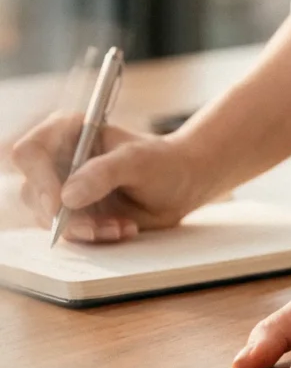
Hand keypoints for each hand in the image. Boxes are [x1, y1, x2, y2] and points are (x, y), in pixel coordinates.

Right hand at [11, 112, 201, 240]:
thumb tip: (67, 197)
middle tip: (97, 227)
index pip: (31, 152)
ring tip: (120, 225)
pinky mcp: (76, 212)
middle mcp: (60, 160)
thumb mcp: (137, 161)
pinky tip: (124, 227)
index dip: (39, 179)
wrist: (182, 184)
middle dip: (64, 216)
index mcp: (68, 132)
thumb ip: (103, 174)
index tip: (61, 205)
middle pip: (33, 192)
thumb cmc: (162, 161)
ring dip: (84, 230)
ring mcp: (65, 188)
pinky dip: (96, 236)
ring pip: (49, 218)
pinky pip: (71, 233)